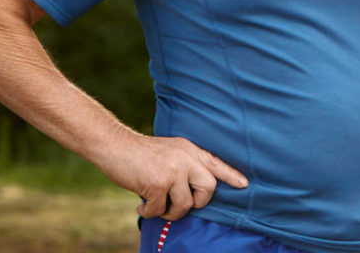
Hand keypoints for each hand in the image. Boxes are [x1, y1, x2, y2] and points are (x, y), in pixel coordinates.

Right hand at [99, 133, 248, 220]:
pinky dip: (149, 212)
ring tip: (157, 207)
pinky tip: (141, 206)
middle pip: (208, 188)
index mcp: (189, 150)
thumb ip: (185, 164)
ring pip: (185, 204)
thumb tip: (194, 189)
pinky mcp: (158, 184)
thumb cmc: (141, 153)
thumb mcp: (171, 150)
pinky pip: (160, 209)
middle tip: (181, 205)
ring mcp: (173, 171)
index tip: (244, 184)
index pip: (215, 163)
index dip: (230, 175)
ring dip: (170, 212)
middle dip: (198, 203)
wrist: (115, 146)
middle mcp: (185, 159)